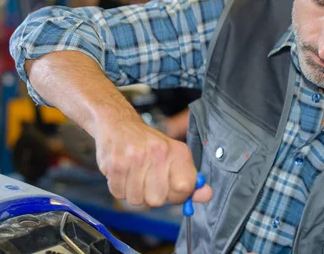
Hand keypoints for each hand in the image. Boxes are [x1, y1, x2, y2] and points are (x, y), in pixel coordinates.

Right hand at [94, 107, 211, 206]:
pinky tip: (122, 172)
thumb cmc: (148, 144)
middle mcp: (159, 152)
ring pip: (137, 200)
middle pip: (157, 200)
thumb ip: (191, 180)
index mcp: (178, 152)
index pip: (184, 188)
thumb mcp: (174, 157)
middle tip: (147, 178)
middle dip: (150, 194)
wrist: (118, 123)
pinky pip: (119, 193)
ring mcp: (136, 158)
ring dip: (133, 192)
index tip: (170, 188)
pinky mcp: (116, 163)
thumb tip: (207, 195)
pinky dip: (119, 187)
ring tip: (133, 174)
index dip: (176, 195)